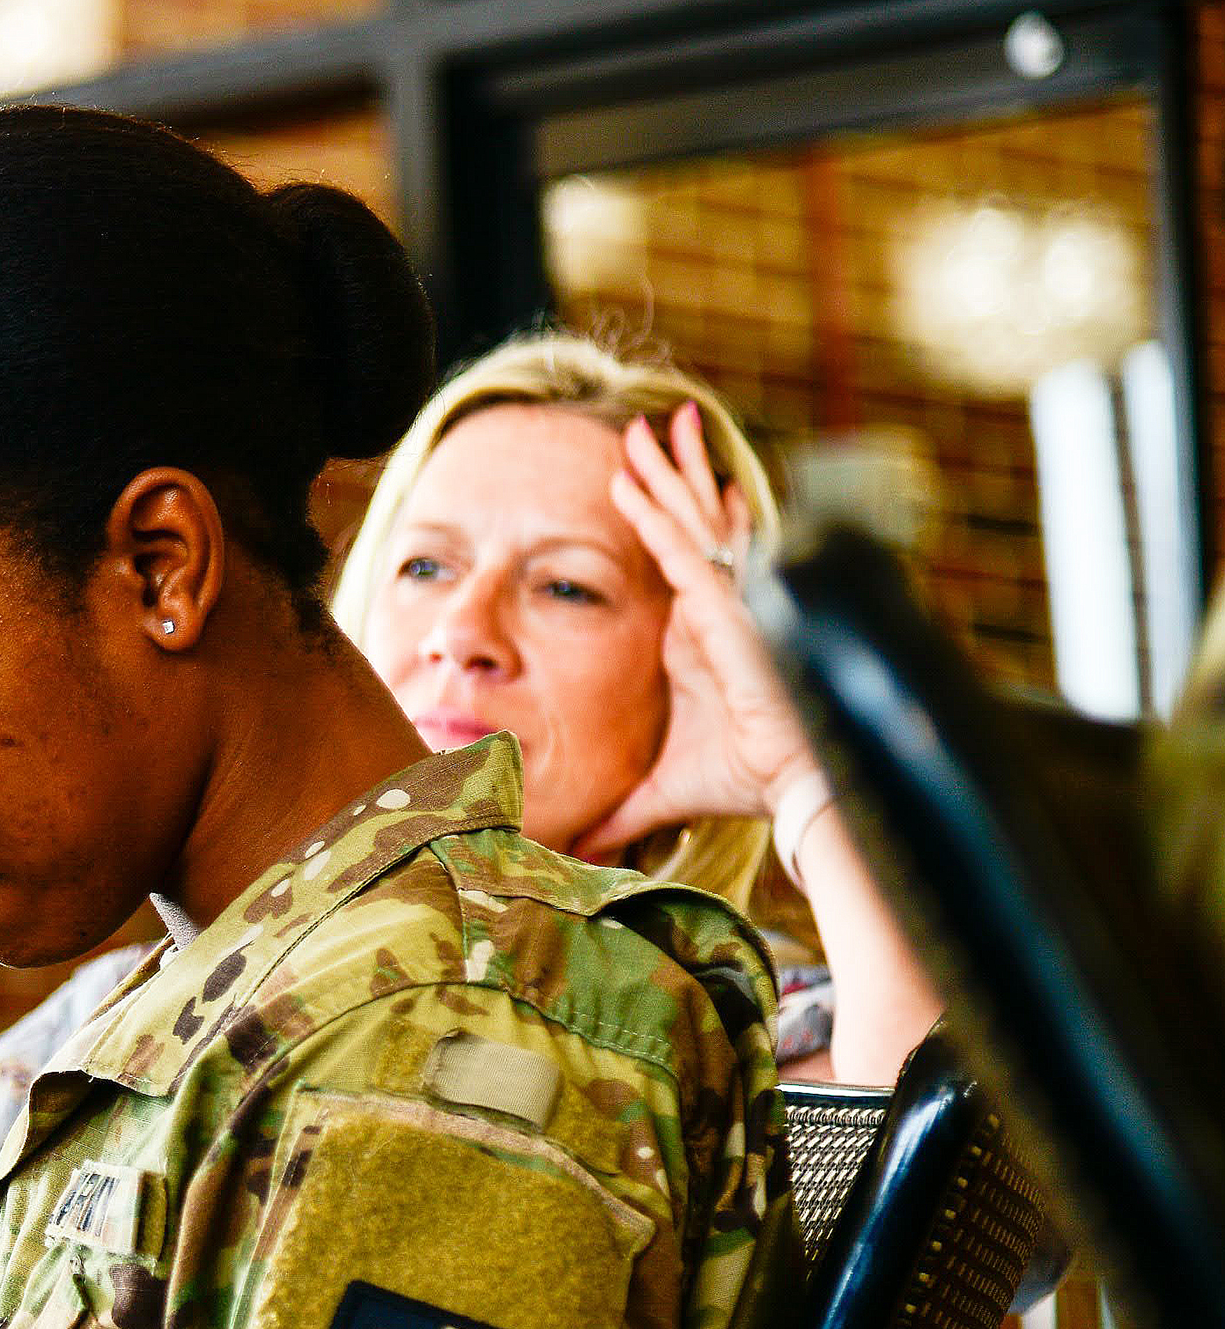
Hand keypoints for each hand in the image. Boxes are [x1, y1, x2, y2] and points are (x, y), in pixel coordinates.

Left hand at [578, 404, 821, 859]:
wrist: (798, 785)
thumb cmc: (745, 779)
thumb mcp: (663, 787)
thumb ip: (622, 811)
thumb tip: (584, 845)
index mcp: (703, 634)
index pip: (679, 559)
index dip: (662, 516)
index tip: (638, 479)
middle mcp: (718, 607)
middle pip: (689, 525)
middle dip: (667, 475)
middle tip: (639, 429)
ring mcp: (729, 601)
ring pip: (689, 523)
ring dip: (664, 475)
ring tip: (641, 429)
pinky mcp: (730, 609)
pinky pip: (685, 550)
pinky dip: (657, 515)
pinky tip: (631, 483)